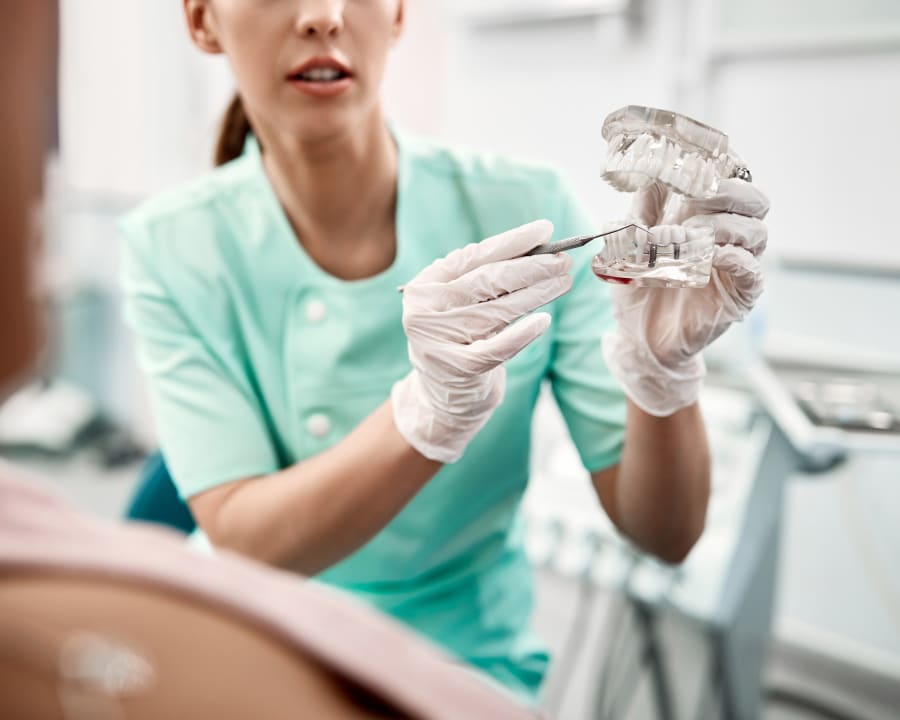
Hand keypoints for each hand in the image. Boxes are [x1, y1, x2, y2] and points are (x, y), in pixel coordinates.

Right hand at [392, 220, 572, 461]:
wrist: (443, 396)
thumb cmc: (462, 340)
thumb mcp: (464, 305)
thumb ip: (489, 279)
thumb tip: (539, 247)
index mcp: (424, 287)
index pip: (471, 257)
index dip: (510, 242)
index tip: (544, 230)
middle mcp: (424, 312)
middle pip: (485, 282)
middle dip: (530, 268)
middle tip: (562, 260)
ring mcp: (438, 342)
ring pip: (496, 312)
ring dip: (536, 294)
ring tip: (562, 283)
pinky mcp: (457, 369)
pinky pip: (497, 348)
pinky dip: (523, 334)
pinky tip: (544, 321)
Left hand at [602, 177, 769, 415]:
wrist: (639, 338)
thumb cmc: (637, 288)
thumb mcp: (630, 244)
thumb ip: (641, 211)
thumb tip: (649, 174)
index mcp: (704, 217)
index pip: (730, 181)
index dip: (721, 167)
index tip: (697, 162)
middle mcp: (726, 237)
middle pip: (755, 200)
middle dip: (731, 191)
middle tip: (703, 192)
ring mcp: (736, 266)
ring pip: (756, 232)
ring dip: (725, 225)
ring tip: (693, 233)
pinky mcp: (739, 296)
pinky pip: (753, 271)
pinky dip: (737, 258)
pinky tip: (714, 256)